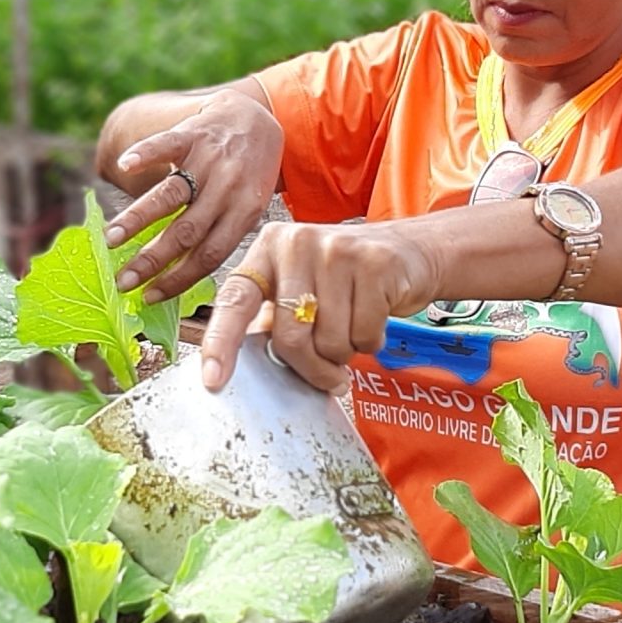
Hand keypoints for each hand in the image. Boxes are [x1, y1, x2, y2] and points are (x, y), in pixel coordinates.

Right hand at [103, 90, 284, 303]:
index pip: (209, 256)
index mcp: (244, 214)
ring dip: (138, 218)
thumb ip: (220, 236)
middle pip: (186, 232)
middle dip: (151, 260)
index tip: (148, 296)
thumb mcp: (248, 208)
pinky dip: (145, 154)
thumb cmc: (247, 175)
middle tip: (122, 280)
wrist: (255, 119)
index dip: (178, 279)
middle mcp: (227, 189)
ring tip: (111, 238)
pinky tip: (124, 166)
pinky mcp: (191, 133)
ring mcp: (208, 160)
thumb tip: (179, 277)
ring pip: (171, 194)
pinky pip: (166, 144)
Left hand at [199, 221, 441, 393]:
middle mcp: (296, 243)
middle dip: (312, 368)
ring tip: (352, 328)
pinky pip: (364, 334)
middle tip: (329, 374)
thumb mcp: (300, 286)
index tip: (213, 379)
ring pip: (330, 342)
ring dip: (345, 353)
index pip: (235, 300)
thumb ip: (273, 319)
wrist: (408, 251)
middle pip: (290, 337)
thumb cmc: (344, 279)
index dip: (221, 342)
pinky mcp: (374, 264)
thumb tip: (247, 367)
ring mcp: (336, 250)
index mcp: (267, 250)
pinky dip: (370, 342)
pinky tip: (374, 317)